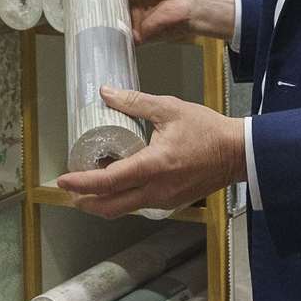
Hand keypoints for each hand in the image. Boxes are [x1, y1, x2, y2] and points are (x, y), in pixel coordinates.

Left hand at [57, 86, 245, 216]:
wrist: (238, 152)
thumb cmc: (206, 129)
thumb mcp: (169, 109)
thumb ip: (134, 101)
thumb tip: (105, 92)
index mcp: (152, 167)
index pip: (108, 181)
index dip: (81, 182)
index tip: (62, 180)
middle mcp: (155, 190)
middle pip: (110, 206)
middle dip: (85, 201)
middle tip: (69, 191)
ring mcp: (164, 200)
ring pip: (125, 208)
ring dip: (104, 201)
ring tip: (90, 185)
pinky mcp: (172, 203)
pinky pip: (140, 204)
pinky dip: (124, 198)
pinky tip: (120, 182)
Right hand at [93, 0, 235, 44]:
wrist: (190, 1)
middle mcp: (131, 4)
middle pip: (106, 7)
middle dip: (93, 7)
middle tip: (76, 4)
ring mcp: (133, 21)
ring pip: (110, 24)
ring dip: (99, 23)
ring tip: (81, 20)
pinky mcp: (137, 36)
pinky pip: (120, 39)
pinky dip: (110, 39)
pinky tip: (98, 35)